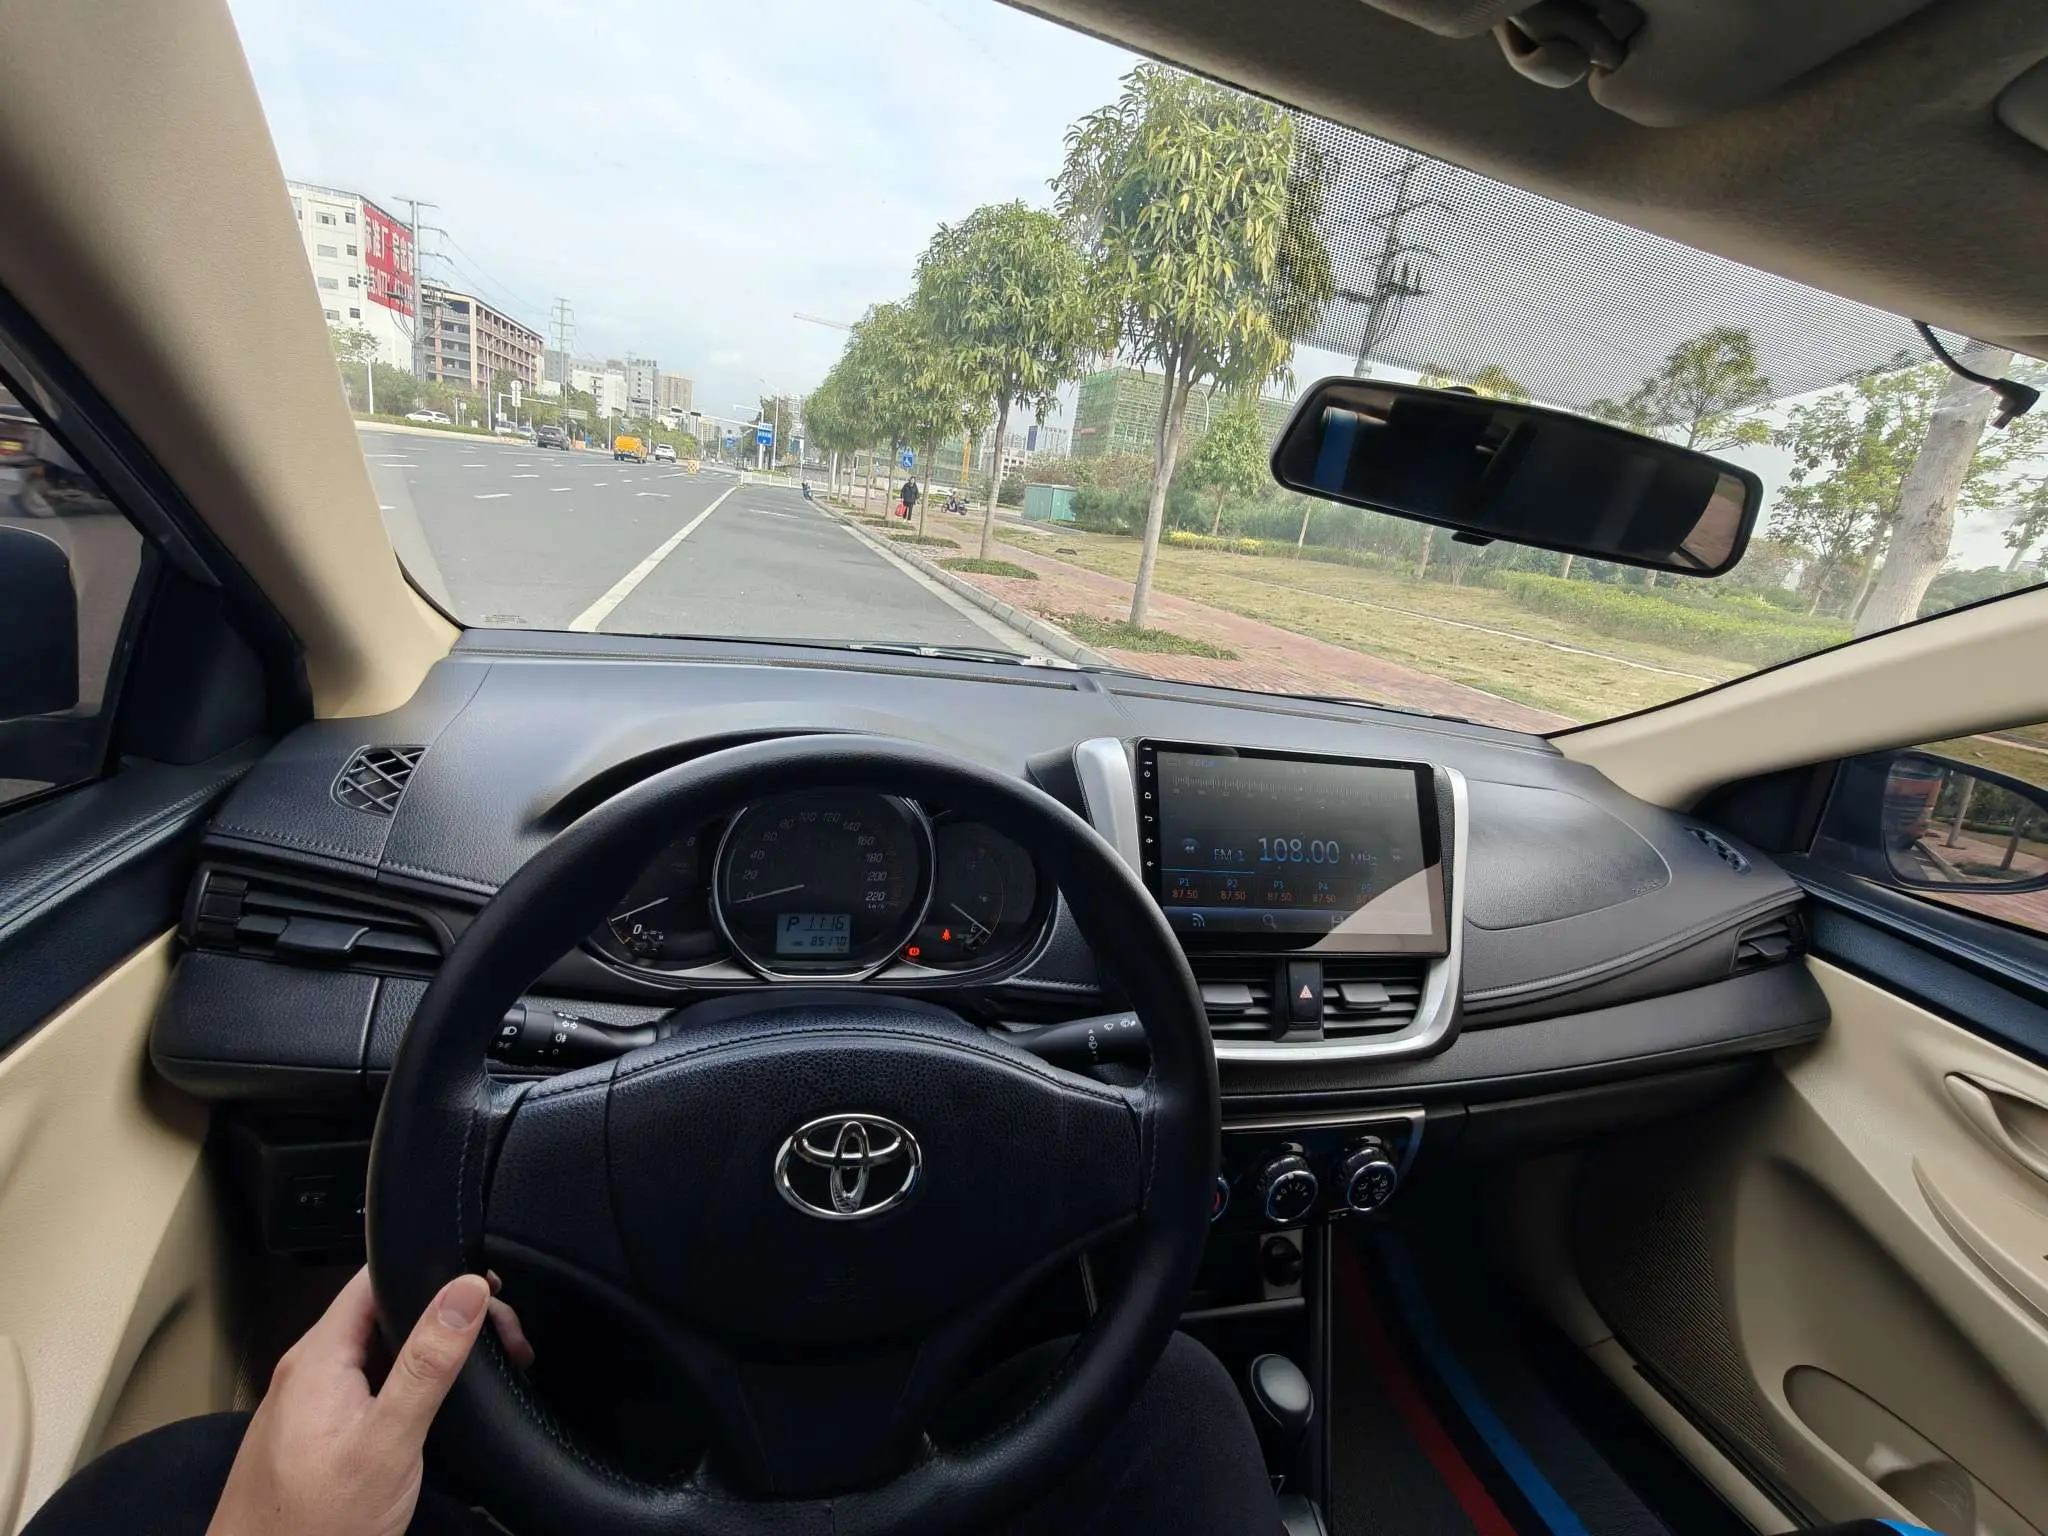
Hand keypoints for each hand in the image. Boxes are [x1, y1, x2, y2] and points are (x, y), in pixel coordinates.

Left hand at [206, 1267, 531, 1535]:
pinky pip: (365, 1386)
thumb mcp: (388, 1441)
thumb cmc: (315, 1527)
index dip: (432, 1269)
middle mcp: (307, 1370)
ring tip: (476, 1374)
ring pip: (377, 1350)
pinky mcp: (314, 1433)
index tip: (482, 1286)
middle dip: (443, 1317)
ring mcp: (308, 1402)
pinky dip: (405, 1385)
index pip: (375, 1277)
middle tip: (499, 1341)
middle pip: (382, 1312)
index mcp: (318, 1357)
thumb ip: (427, 1363)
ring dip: (427, 1353)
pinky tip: (433, 1410)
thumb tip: (464, 1291)